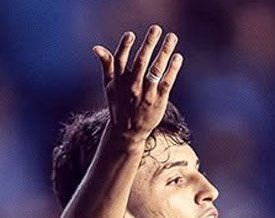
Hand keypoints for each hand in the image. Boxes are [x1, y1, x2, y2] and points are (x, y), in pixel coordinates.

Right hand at [92, 25, 182, 142]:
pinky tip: (178, 57)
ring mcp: (146, 94)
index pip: (120, 61)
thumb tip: (96, 48)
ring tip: (172, 37)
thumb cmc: (119, 105)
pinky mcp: (158, 101)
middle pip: (141, 62)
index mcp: (120, 81)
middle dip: (149, 44)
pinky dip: (172, 69)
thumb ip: (106, 65)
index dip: (124, 47)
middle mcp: (132, 87)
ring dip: (164, 52)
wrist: (127, 133)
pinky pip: (166, 82)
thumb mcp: (109, 86)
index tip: (130, 34)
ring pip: (156, 70)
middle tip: (156, 28)